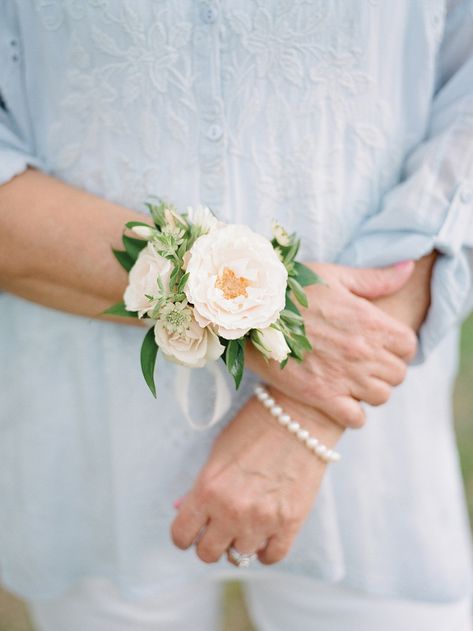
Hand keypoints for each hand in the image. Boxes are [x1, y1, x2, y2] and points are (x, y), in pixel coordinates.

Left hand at [171, 390, 341, 564]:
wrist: (299, 416)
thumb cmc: (254, 427)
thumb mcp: (218, 452)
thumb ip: (201, 485)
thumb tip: (184, 508)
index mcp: (208, 490)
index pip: (182, 535)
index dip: (184, 534)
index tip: (192, 530)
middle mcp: (231, 510)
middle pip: (208, 553)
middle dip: (210, 542)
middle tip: (218, 528)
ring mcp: (262, 520)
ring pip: (239, 557)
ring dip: (239, 543)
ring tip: (245, 525)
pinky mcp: (290, 523)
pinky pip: (271, 557)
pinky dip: (266, 550)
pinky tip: (265, 535)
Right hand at [246, 260, 417, 428]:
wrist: (248, 314)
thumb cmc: (291, 289)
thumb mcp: (334, 276)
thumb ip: (375, 279)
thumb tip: (408, 268)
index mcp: (369, 321)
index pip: (408, 345)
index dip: (397, 346)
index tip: (380, 345)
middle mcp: (362, 351)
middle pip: (398, 374)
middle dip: (384, 369)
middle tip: (363, 364)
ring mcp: (343, 376)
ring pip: (380, 397)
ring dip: (369, 391)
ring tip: (351, 381)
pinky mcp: (321, 396)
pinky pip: (356, 419)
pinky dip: (351, 414)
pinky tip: (338, 400)